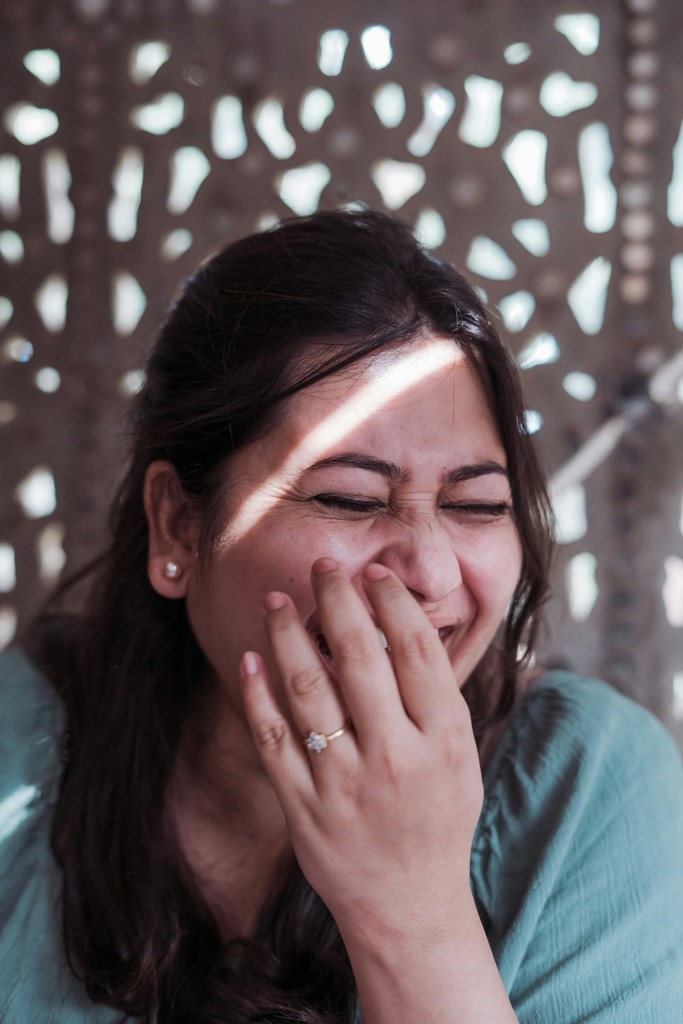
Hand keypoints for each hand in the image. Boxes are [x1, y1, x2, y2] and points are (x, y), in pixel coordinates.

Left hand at [239, 557, 483, 947]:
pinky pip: (273, 740)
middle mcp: (394, 758)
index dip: (393, 602)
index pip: (416, 651)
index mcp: (443, 741)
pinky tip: (251, 660)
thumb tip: (401, 623)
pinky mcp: (303, 808)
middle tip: (322, 566)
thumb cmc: (438, 820)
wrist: (409, 906)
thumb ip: (436, 698)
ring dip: (287, 636)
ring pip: (308, 690)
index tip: (374, 571)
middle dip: (337, 600)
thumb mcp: (459, 758)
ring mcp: (343, 784)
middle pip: (361, 658)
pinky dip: (257, 696)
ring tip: (277, 601)